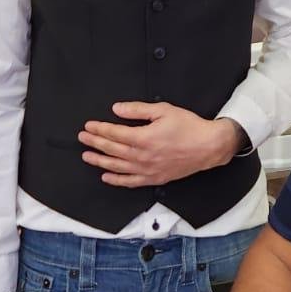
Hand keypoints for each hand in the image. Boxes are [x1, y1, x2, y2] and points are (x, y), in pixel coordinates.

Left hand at [79, 102, 242, 187]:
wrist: (208, 146)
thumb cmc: (188, 126)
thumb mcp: (163, 110)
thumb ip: (137, 110)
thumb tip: (116, 109)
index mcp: (144, 137)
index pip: (114, 133)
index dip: (99, 129)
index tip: (88, 126)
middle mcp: (142, 156)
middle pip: (112, 150)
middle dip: (95, 143)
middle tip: (82, 138)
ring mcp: (148, 170)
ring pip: (117, 167)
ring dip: (100, 162)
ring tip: (87, 156)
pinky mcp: (154, 178)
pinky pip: (130, 182)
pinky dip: (116, 180)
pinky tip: (106, 177)